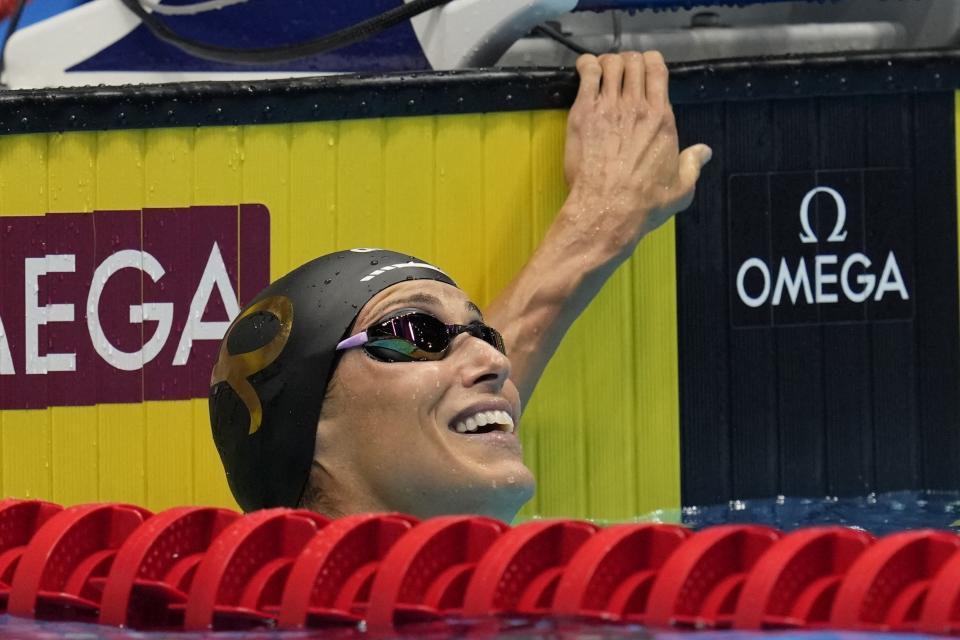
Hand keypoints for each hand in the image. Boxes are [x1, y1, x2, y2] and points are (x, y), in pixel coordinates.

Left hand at [562, 52, 711, 260]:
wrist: (608, 210)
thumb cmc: (643, 203)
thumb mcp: (681, 188)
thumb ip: (693, 165)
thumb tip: (704, 152)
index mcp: (661, 119)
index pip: (658, 71)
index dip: (651, 63)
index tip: (645, 69)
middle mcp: (637, 107)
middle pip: (634, 62)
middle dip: (628, 62)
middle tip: (621, 73)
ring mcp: (610, 107)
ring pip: (611, 63)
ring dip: (607, 63)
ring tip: (603, 72)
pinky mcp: (584, 113)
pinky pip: (587, 73)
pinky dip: (587, 65)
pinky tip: (586, 69)